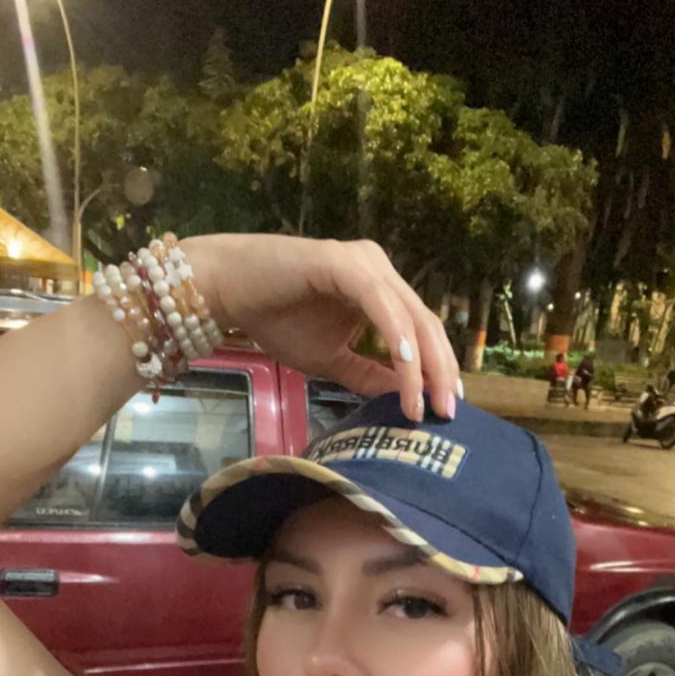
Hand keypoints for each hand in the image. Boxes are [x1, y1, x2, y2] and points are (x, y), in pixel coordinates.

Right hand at [183, 234, 459, 421]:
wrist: (226, 290)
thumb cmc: (275, 318)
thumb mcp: (331, 359)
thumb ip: (367, 374)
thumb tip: (403, 398)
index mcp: (381, 289)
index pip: (422, 332)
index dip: (439, 371)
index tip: (446, 409)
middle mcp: (380, 270)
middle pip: (426, 324)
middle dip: (440, 371)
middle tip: (448, 412)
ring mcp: (364, 263)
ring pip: (408, 316)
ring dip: (421, 363)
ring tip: (423, 403)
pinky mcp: (343, 263)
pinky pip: (379, 303)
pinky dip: (395, 335)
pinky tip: (405, 365)